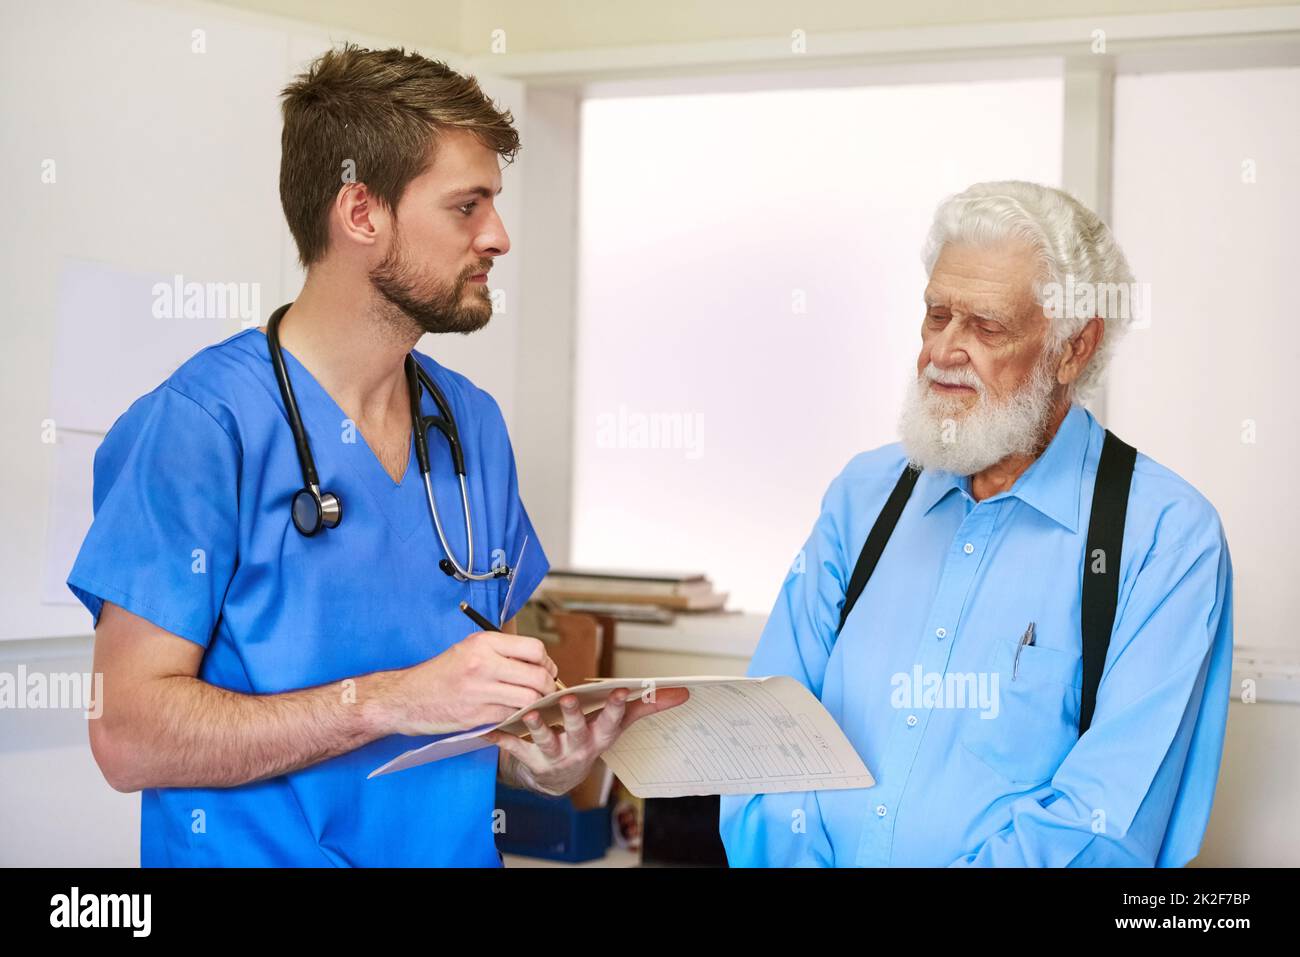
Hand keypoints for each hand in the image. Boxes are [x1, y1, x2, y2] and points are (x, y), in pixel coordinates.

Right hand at [386, 631, 557, 735]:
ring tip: (533, 703)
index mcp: (483, 643)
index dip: (546, 661)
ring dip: (537, 703)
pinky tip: (515, 713)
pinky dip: (518, 716)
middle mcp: (483, 664)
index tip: (545, 669)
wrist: (407, 698)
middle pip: (537, 676)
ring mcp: (480, 692)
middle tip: (545, 690)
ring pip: (529, 700)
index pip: (534, 649)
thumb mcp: (468, 648)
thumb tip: (537, 657)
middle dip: (548, 686)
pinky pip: (512, 716)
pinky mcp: (477, 716)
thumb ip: (501, 649)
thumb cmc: (440, 673)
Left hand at [488, 686, 689, 795]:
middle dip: (573, 716)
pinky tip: (490, 729)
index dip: (616, 708)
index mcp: (600, 736)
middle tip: (567, 699)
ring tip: (528, 712)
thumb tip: (683, 692)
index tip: (620, 692)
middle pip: (577, 730)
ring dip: (536, 726)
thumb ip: (647, 707)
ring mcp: (554, 755)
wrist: (559, 779)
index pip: (612, 721)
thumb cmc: (590, 740)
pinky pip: (514, 749)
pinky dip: (502, 738)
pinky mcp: (530, 760)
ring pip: (545, 740)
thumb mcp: (618, 725)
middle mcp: (579, 747)